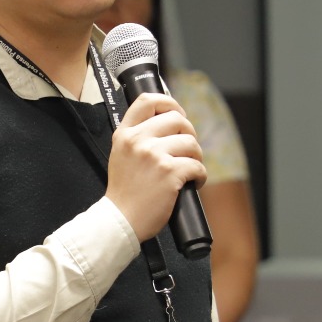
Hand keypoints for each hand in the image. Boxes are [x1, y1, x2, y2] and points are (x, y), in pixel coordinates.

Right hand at [105, 92, 204, 241]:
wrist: (120, 221)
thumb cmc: (124, 193)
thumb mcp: (121, 156)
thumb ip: (137, 138)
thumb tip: (167, 124)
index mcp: (125, 134)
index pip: (148, 100)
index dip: (168, 102)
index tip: (178, 113)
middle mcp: (138, 140)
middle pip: (177, 119)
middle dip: (189, 133)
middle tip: (188, 149)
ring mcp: (154, 155)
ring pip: (191, 142)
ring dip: (196, 156)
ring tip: (190, 169)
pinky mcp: (169, 172)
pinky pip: (197, 165)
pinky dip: (201, 175)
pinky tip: (194, 183)